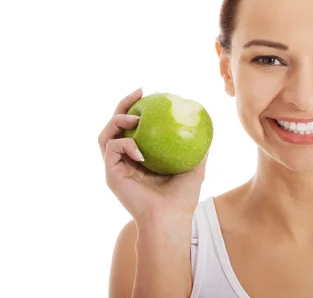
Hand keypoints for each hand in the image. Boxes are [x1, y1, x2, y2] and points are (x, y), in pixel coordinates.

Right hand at [98, 88, 206, 222]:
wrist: (170, 219)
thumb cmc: (182, 198)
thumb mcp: (195, 166)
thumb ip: (197, 148)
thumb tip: (206, 127)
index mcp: (140, 156)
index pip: (133, 126)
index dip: (136, 107)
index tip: (148, 93)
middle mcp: (124, 160)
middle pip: (114, 125)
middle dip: (122, 105)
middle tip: (138, 93)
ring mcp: (116, 167)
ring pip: (105, 135)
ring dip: (116, 120)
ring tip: (134, 117)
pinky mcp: (110, 174)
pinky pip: (112, 149)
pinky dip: (125, 144)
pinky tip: (141, 150)